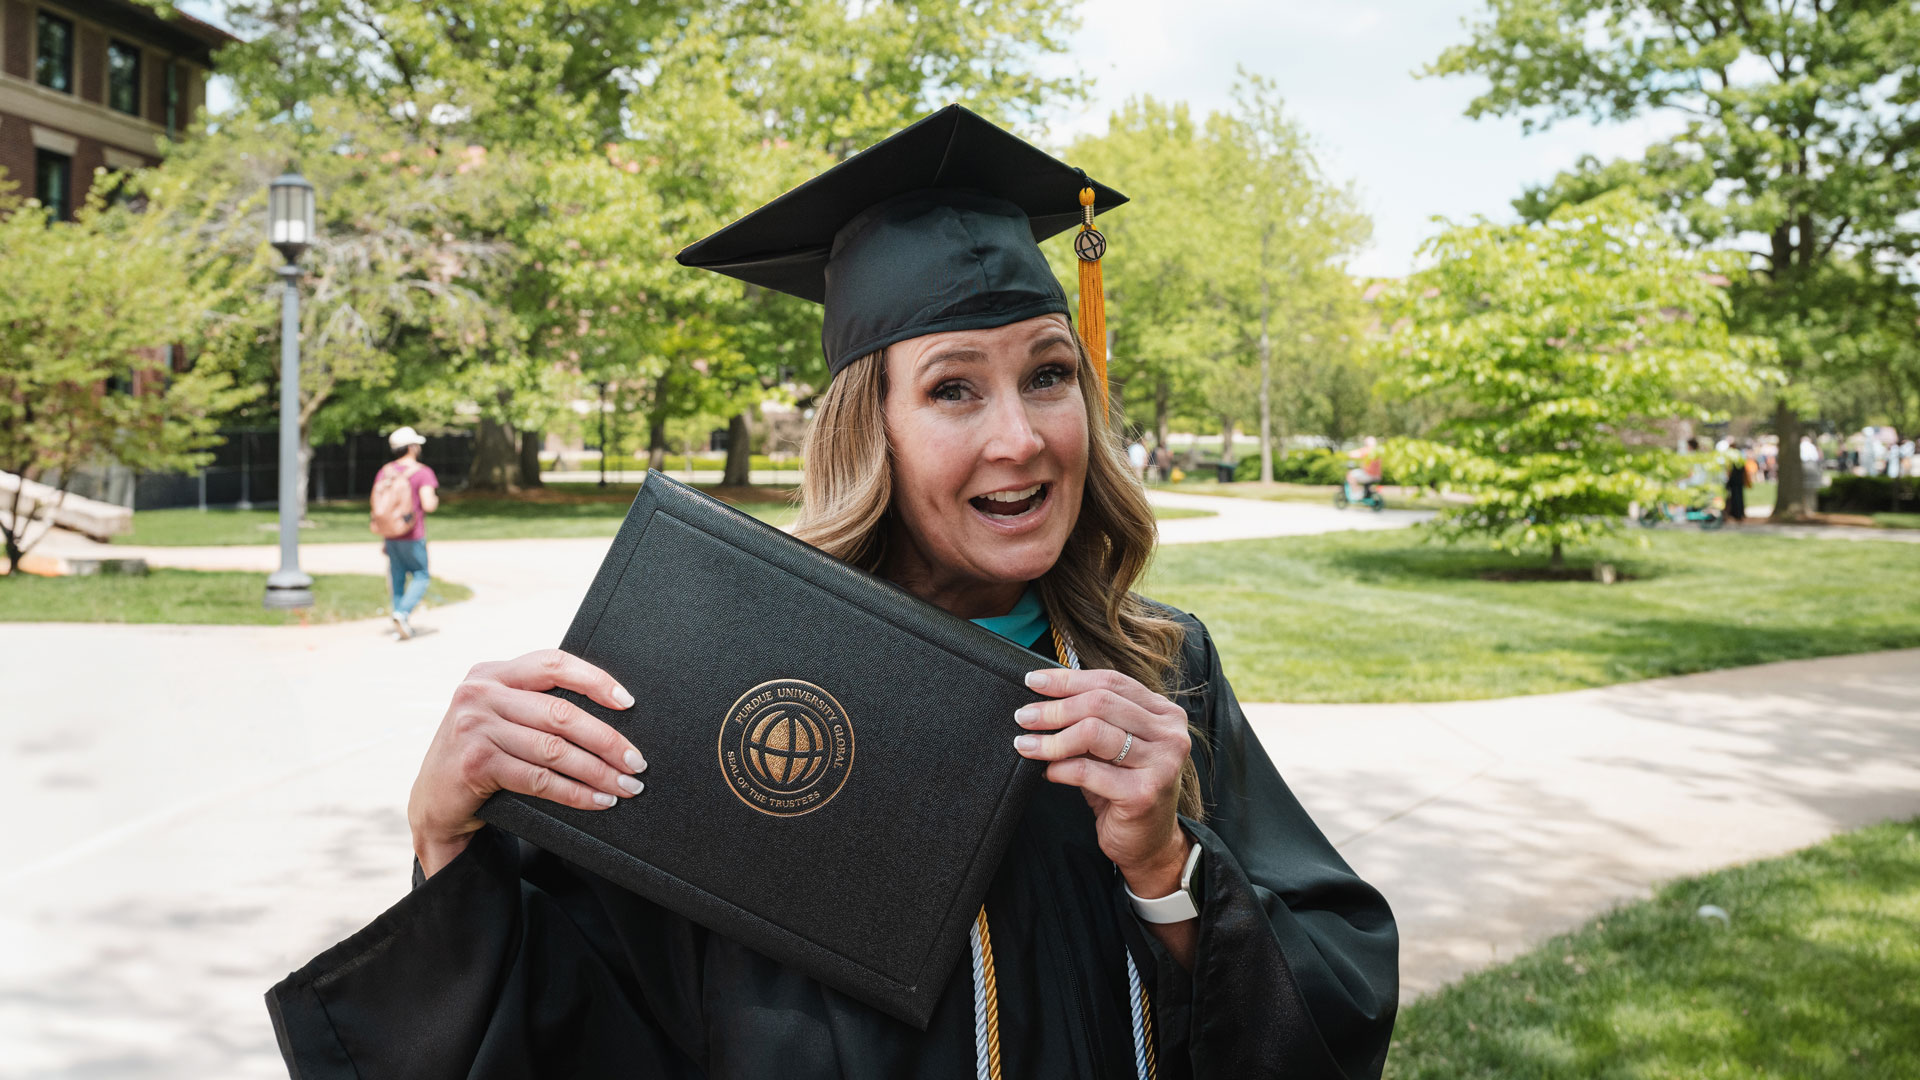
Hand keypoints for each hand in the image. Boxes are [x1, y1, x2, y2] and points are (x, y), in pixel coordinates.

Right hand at [408, 649, 644, 877]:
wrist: (433, 801)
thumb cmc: (481, 753)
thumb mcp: (498, 714)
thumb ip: (533, 702)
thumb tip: (609, 710)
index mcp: (491, 673)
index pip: (553, 663)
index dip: (595, 680)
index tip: (628, 702)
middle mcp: (479, 693)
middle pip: (560, 713)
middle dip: (607, 739)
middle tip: (637, 761)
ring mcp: (474, 728)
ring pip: (554, 750)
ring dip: (598, 771)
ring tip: (626, 785)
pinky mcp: (475, 764)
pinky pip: (540, 780)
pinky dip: (576, 793)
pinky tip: (599, 800)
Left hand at [1013, 667, 1192, 897]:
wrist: (1148, 844)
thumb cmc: (1126, 789)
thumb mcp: (1114, 747)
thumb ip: (1093, 719)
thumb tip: (1044, 697)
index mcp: (1164, 714)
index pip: (1111, 681)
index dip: (1068, 680)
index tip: (1034, 682)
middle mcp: (1170, 734)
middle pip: (1100, 703)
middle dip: (1054, 708)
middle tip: (1024, 717)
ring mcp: (1160, 763)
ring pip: (1092, 732)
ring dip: (1051, 739)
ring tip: (1026, 744)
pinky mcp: (1143, 793)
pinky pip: (1087, 770)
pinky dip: (1060, 768)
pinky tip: (1047, 772)